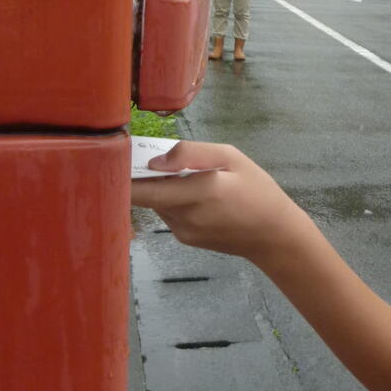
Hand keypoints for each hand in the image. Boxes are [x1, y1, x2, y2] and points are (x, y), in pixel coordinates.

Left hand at [130, 141, 307, 266]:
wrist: (273, 235)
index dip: (121, 174)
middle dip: (142, 176)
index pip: (140, 189)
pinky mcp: (184, 238)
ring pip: (155, 202)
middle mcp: (184, 216)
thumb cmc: (257, 190)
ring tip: (186, 177)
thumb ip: (190, 153)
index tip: (118, 157)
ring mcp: (182, 231)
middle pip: (144, 195)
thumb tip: (154, 162)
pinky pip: (167, 213)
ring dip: (161, 188)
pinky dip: (172, 200)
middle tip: (153, 158)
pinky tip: (195, 196)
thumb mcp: (231, 157)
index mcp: (197, 192)